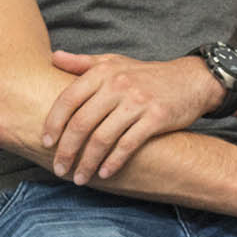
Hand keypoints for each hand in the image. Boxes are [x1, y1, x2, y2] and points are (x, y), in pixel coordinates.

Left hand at [43, 51, 222, 184]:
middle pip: (82, 123)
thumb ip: (83, 62)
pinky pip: (128, 145)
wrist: (191, 80)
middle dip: (67, 150)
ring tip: (80, 178)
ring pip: (103, 138)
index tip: (45, 142)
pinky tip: (105, 174)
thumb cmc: (147, 75)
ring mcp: (137, 102)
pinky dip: (113, 162)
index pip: (68, 99)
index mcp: (103, 72)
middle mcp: (118, 85)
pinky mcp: (156, 118)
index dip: (54, 123)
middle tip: (59, 168)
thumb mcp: (115, 62)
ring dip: (88, 162)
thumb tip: (53, 57)